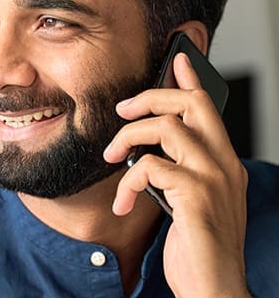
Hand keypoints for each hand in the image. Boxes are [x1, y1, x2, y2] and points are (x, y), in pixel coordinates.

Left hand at [103, 53, 249, 296]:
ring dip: (127, 140)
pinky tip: (122, 204)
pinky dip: (127, 183)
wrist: (212, 287)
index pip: (209, 108)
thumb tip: (148, 149)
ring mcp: (213, 180)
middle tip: (123, 111)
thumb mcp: (189, 199)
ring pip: (167, 129)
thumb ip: (178, 170)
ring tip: (110, 160)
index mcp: (224, 162)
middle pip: (190, 105)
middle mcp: (224, 165)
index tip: (176, 60)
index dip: (191, 80)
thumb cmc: (197, 244)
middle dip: (151, 97)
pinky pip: (150, 167)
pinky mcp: (196, 199)